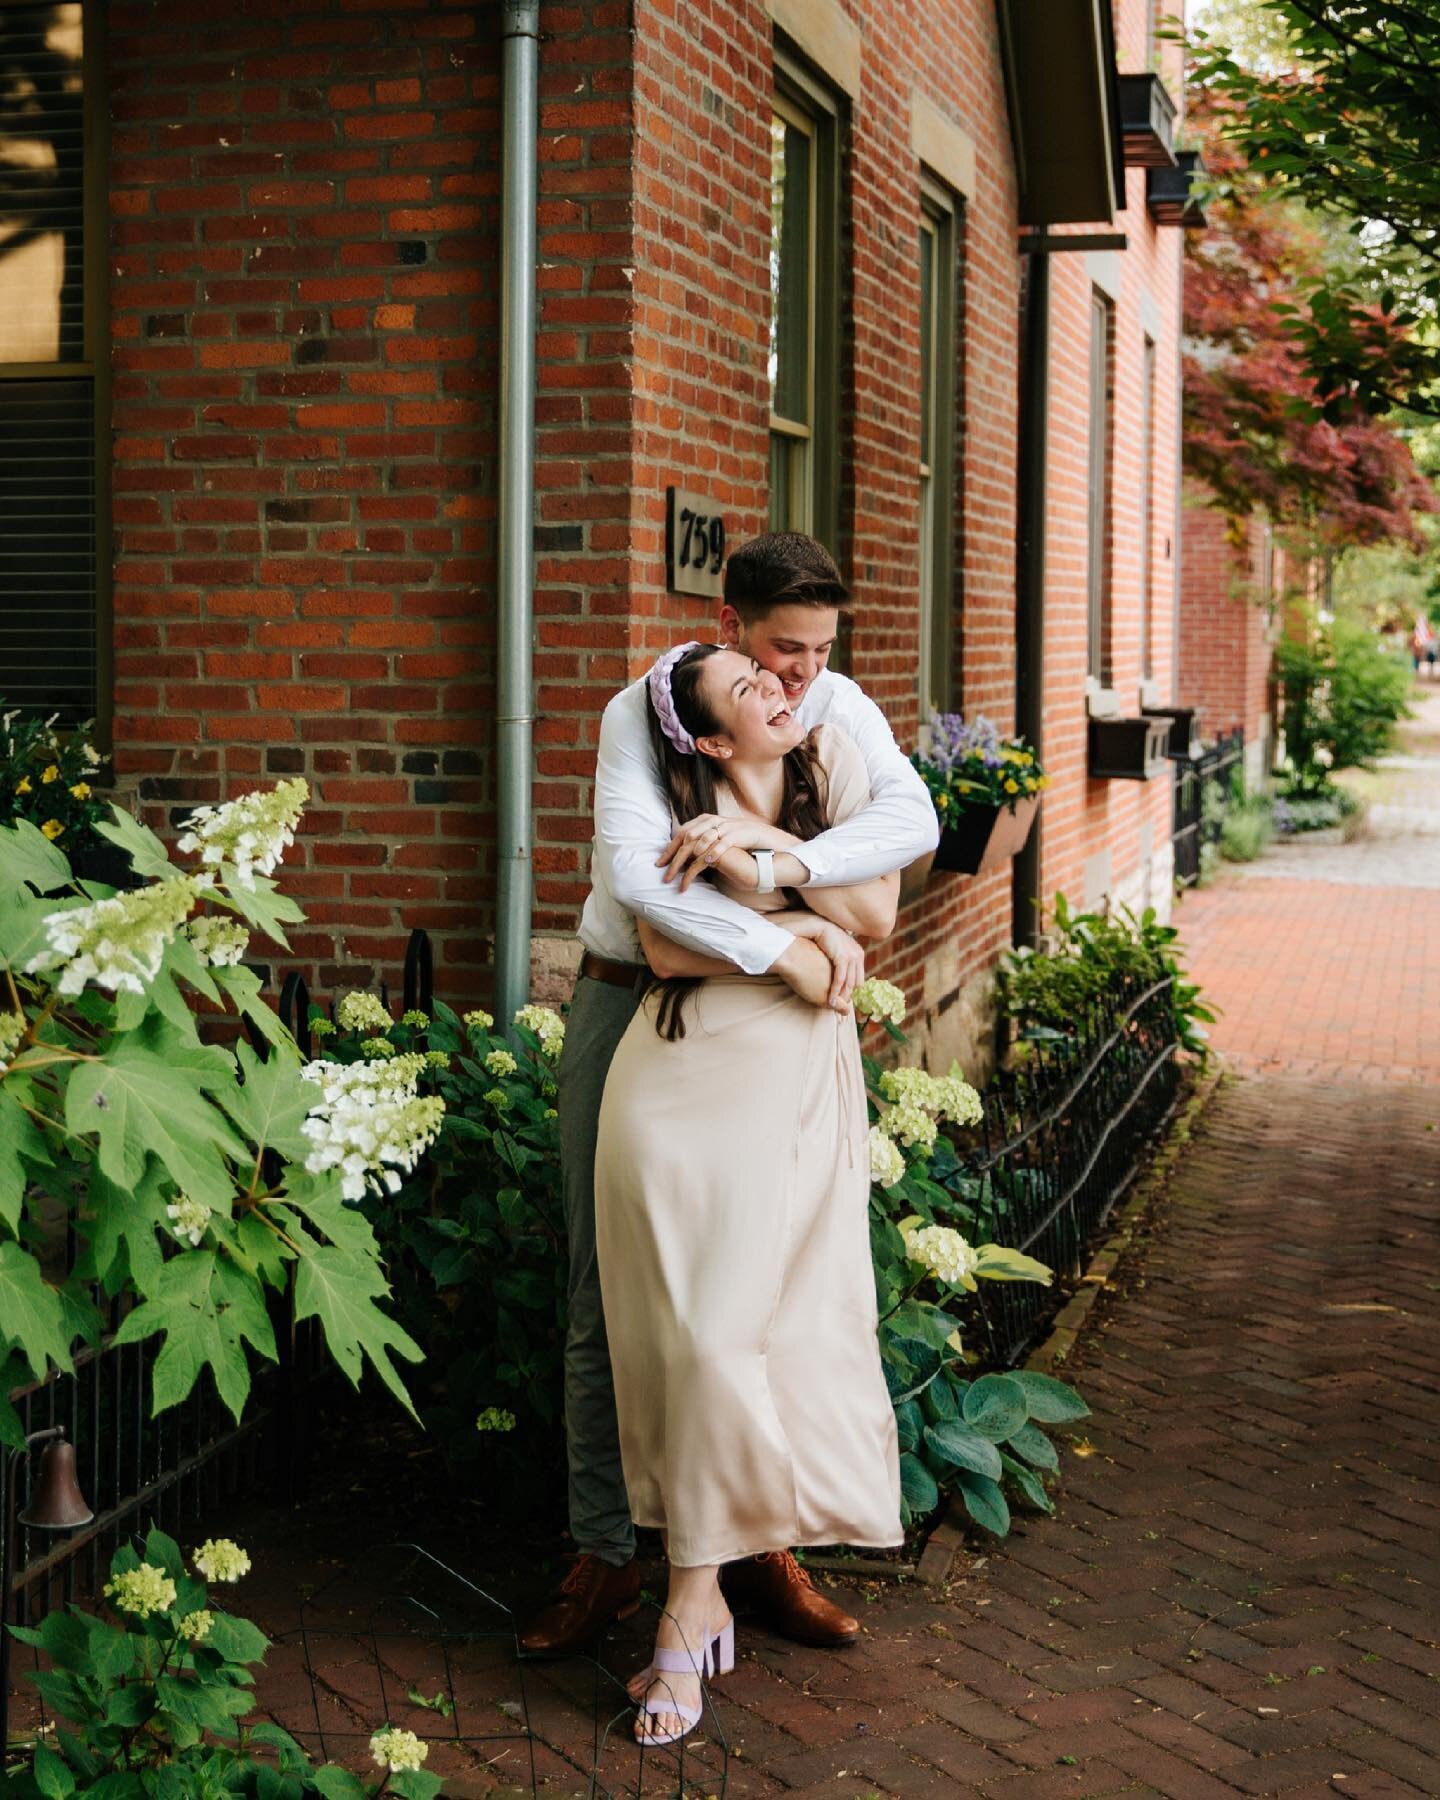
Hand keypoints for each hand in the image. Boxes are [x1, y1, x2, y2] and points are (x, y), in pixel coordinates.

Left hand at [657, 814, 784, 890]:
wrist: (768, 838)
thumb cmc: (742, 842)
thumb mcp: (719, 839)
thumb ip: (703, 842)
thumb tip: (685, 854)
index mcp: (707, 820)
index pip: (682, 832)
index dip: (669, 848)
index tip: (660, 863)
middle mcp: (714, 821)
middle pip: (687, 837)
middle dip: (674, 856)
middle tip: (665, 873)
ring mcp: (726, 827)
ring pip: (701, 840)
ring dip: (689, 859)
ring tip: (681, 874)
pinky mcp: (738, 834)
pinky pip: (723, 843)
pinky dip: (713, 852)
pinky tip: (706, 863)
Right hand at [811, 921, 864, 1010]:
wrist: (816, 925)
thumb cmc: (822, 938)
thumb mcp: (835, 949)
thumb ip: (838, 960)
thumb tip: (836, 972)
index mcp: (858, 953)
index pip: (858, 978)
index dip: (850, 990)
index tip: (840, 1000)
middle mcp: (858, 955)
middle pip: (856, 983)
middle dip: (847, 996)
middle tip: (837, 1006)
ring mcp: (852, 956)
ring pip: (849, 983)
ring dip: (840, 996)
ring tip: (832, 1005)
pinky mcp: (843, 958)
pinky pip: (840, 979)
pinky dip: (835, 990)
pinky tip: (829, 998)